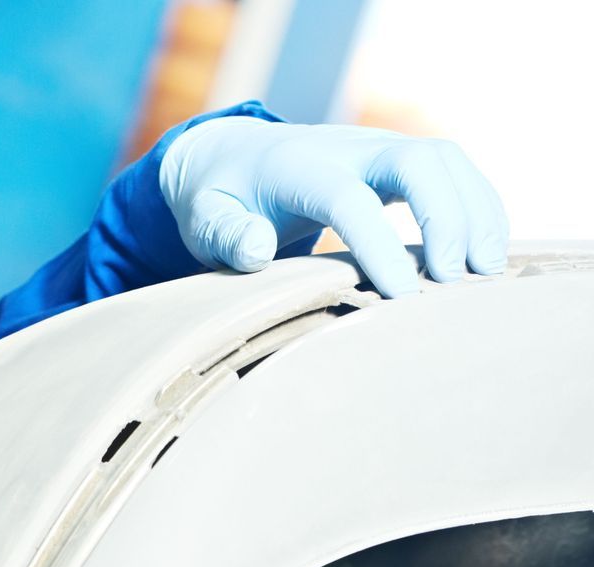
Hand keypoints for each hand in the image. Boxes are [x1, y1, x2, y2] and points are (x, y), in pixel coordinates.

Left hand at [160, 117, 507, 297]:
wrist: (236, 154)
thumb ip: (225, 235)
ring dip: (475, 212)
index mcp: (298, 168)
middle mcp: (348, 148)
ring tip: (486, 273)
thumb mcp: (205, 220)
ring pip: (447, 160)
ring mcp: (380, 148)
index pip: (349, 198)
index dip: (379, 244)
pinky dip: (478, 207)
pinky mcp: (400, 161)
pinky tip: (486, 253)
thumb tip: (257, 250)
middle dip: (447, 217)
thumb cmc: (221, 198)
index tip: (402, 295)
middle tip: (458, 279)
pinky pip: (455, 172)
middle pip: (418, 162)